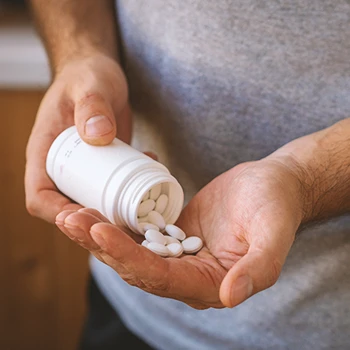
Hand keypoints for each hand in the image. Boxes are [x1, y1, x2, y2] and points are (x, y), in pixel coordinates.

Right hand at [25, 54, 130, 222]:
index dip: (57, 214)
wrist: (100, 75)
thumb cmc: (87, 75)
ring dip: (117, 207)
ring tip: (144, 199)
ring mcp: (83, 167)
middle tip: (126, 218)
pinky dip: (131, 185)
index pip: (39, 195)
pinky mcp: (103, 164)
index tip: (87, 216)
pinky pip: (113, 184)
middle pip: (69, 206)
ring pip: (93, 200)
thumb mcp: (90, 85)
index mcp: (44, 152)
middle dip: (95, 219)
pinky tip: (151, 167)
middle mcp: (61, 165)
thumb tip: (97, 135)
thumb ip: (92, 104)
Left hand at [55, 157, 304, 308]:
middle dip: (101, 245)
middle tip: (71, 218)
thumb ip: (258, 269)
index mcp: (210, 283)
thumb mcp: (273, 235)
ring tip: (72, 212)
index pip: (159, 277)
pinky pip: (138, 230)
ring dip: (100, 233)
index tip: (98, 229)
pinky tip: (94, 204)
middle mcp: (188, 274)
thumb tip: (230, 297)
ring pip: (130, 249)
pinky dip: (115, 220)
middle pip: (135, 266)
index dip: (127, 256)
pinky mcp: (172, 233)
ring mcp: (177, 253)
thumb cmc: (276, 208)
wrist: (273, 186)